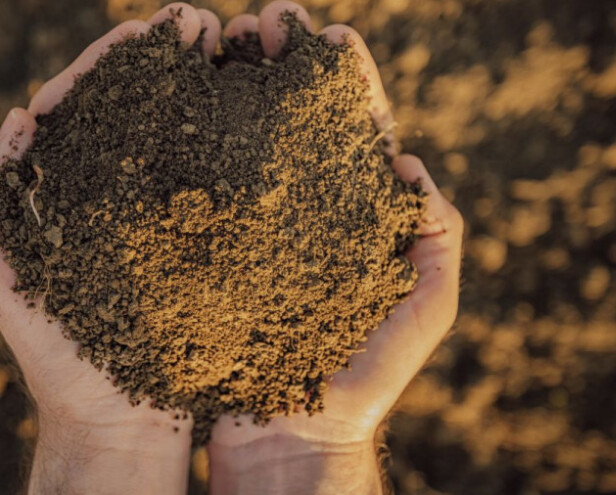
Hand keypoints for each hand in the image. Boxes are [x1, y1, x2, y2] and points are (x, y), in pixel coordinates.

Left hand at [0, 4, 221, 493]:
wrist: (118, 421)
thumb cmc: (54, 354)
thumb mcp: (2, 272)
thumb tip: (19, 116)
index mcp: (66, 191)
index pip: (84, 107)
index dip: (111, 63)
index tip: (146, 30)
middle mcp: (116, 195)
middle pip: (138, 109)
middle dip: (165, 62)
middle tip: (201, 24)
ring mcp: (161, 217)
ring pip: (181, 136)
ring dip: (202, 88)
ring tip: (232, 49)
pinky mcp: (198, 244)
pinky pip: (213, 183)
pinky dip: (229, 143)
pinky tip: (250, 113)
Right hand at [207, 2, 463, 494]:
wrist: (290, 435)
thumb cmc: (361, 379)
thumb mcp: (424, 309)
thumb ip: (439, 241)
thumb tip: (411, 167)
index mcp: (350, 216)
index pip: (352, 132)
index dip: (344, 83)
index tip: (330, 38)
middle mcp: (296, 212)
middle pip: (289, 122)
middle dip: (279, 67)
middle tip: (262, 22)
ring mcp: (248, 228)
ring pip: (239, 141)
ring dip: (232, 88)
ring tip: (216, 42)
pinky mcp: (207, 251)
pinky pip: (196, 188)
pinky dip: (189, 143)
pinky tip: (176, 107)